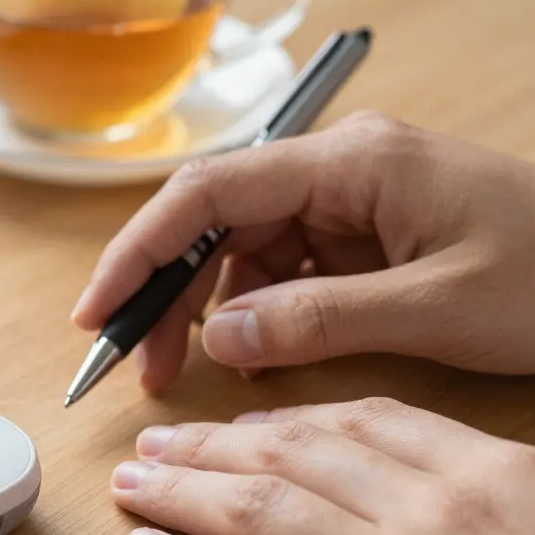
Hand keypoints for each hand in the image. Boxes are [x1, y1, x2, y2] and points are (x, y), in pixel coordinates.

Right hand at [71, 111, 534, 390]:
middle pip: (215, 222)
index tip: (99, 310)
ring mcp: (347, 201)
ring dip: (206, 310)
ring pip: (240, 251)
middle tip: (140, 366)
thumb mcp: (435, 308)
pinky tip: (248, 355)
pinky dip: (254, 316)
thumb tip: (217, 340)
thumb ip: (317, 321)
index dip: (140, 250)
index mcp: (351, 163)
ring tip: (187, 371)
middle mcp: (337, 170)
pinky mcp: (359, 234)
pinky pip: (281, 271)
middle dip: (168, 292)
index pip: (211, 193)